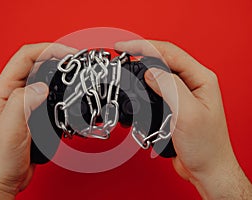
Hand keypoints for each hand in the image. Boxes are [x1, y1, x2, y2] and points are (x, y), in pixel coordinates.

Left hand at [0, 43, 76, 199]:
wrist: (4, 177)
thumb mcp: (9, 128)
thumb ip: (23, 103)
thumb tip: (42, 88)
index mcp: (3, 90)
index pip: (26, 57)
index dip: (48, 49)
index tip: (68, 53)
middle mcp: (14, 93)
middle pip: (37, 63)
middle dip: (57, 57)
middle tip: (76, 60)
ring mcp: (25, 103)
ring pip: (45, 78)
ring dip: (61, 73)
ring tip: (76, 73)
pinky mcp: (35, 114)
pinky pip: (50, 95)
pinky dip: (62, 91)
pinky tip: (69, 94)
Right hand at [115, 40, 251, 198]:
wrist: (206, 169)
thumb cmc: (205, 146)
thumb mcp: (188, 114)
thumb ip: (169, 88)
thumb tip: (149, 72)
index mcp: (201, 78)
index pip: (169, 52)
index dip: (144, 47)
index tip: (124, 48)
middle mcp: (192, 83)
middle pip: (163, 59)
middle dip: (140, 54)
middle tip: (121, 56)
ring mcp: (182, 94)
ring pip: (157, 73)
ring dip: (140, 70)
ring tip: (125, 70)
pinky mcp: (174, 105)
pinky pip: (155, 89)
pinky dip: (143, 87)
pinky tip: (135, 89)